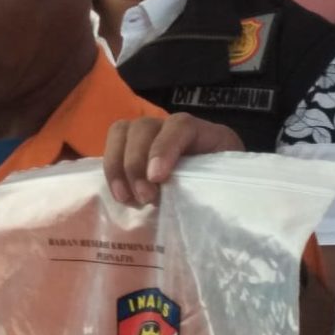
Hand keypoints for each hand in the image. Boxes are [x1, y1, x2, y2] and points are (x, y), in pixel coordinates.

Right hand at [103, 113, 243, 204]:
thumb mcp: (225, 189)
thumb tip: (193, 208)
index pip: (180, 126)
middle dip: (136, 162)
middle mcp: (172, 128)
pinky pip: (112, 147)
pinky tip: (119, 194)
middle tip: (143, 197)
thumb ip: (212, 191)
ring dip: (117, 165)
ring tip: (124, 197)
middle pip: (143, 127)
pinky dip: (110, 169)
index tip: (156, 177)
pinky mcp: (133, 151)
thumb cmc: (224, 193)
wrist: (220, 195)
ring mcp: (149, 136)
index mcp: (205, 134)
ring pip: (121, 131)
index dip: (164, 147)